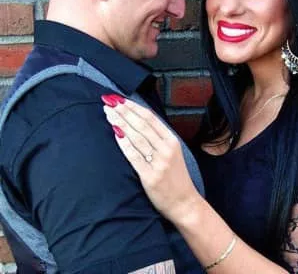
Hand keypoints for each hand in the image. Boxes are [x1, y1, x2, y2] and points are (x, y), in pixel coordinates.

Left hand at [102, 95, 200, 221]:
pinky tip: (114, 134)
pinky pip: (134, 156)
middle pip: (142, 124)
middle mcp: (166, 149)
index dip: (134, 107)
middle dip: (124, 111)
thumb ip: (159, 139)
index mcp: (172, 141)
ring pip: (137, 137)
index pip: (150, 118)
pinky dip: (123, 143)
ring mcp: (159, 162)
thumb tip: (138, 122)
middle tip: (109, 102)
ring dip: (120, 123)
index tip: (120, 100)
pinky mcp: (150, 176)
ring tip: (108, 113)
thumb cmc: (176, 178)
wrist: (185, 202)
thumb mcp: (173, 153)